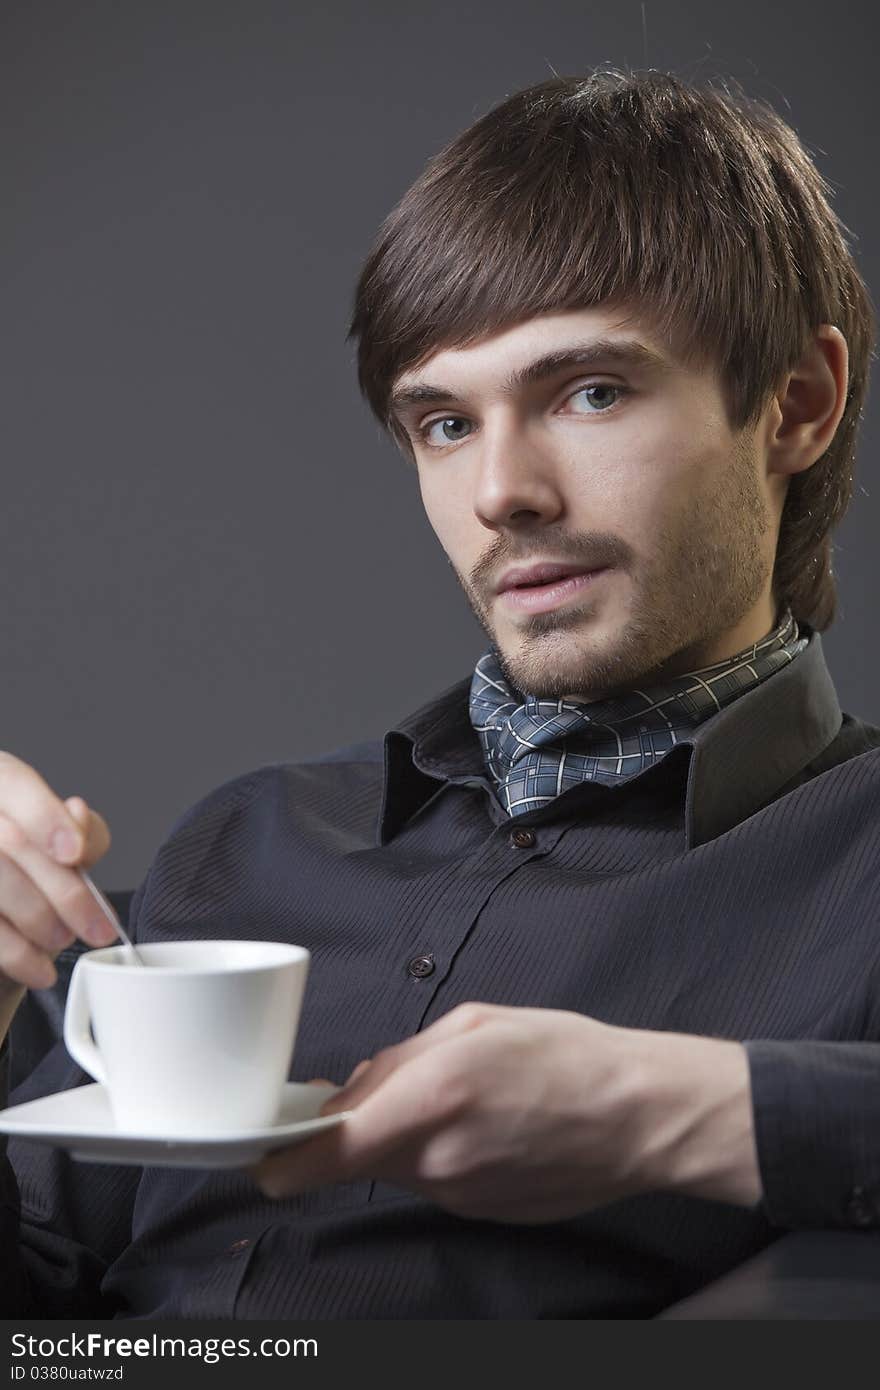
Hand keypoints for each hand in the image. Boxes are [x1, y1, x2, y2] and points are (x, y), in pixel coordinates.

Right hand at [0, 751, 116, 1025]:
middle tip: (97, 928)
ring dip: (37, 923)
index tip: (75, 855)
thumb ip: (78, 829)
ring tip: (64, 942)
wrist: (5, 906)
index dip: (46, 818)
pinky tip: (38, 968)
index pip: (14, 783)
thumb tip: (77, 816)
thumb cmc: (32, 864)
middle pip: (10, 844)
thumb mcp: (61, 839)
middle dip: (63, 891)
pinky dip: (14, 953)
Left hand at [251, 1002, 761, 1221]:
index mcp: (429, 1100)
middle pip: (358, 1156)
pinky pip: (436, 1183)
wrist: (639, 1116)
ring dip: (407, 1137)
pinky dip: (443, 1155)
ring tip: (464, 1099)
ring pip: (398, 1168)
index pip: (324, 1155)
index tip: (265, 1152)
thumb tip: (356, 1088)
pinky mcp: (481, 1213)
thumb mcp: (475, 1023)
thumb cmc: (567, 1056)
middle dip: (361, 1124)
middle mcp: (436, 1161)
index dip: (282, 1159)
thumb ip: (401, 1057)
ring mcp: (459, 1196)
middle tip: (400, 1085)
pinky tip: (490, 1127)